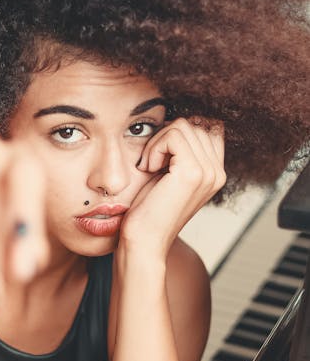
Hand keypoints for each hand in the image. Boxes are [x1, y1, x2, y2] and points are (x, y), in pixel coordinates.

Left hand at [119, 118, 225, 257]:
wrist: (143, 241)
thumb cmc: (147, 210)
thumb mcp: (168, 175)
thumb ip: (180, 151)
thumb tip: (176, 119)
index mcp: (215, 173)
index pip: (208, 126)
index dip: (179, 132)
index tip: (161, 154)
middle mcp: (217, 172)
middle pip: (194, 122)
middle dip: (165, 136)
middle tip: (152, 164)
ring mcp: (209, 172)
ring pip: (182, 125)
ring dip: (157, 142)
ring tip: (151, 168)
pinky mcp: (193, 172)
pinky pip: (173, 134)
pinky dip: (154, 147)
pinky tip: (149, 170)